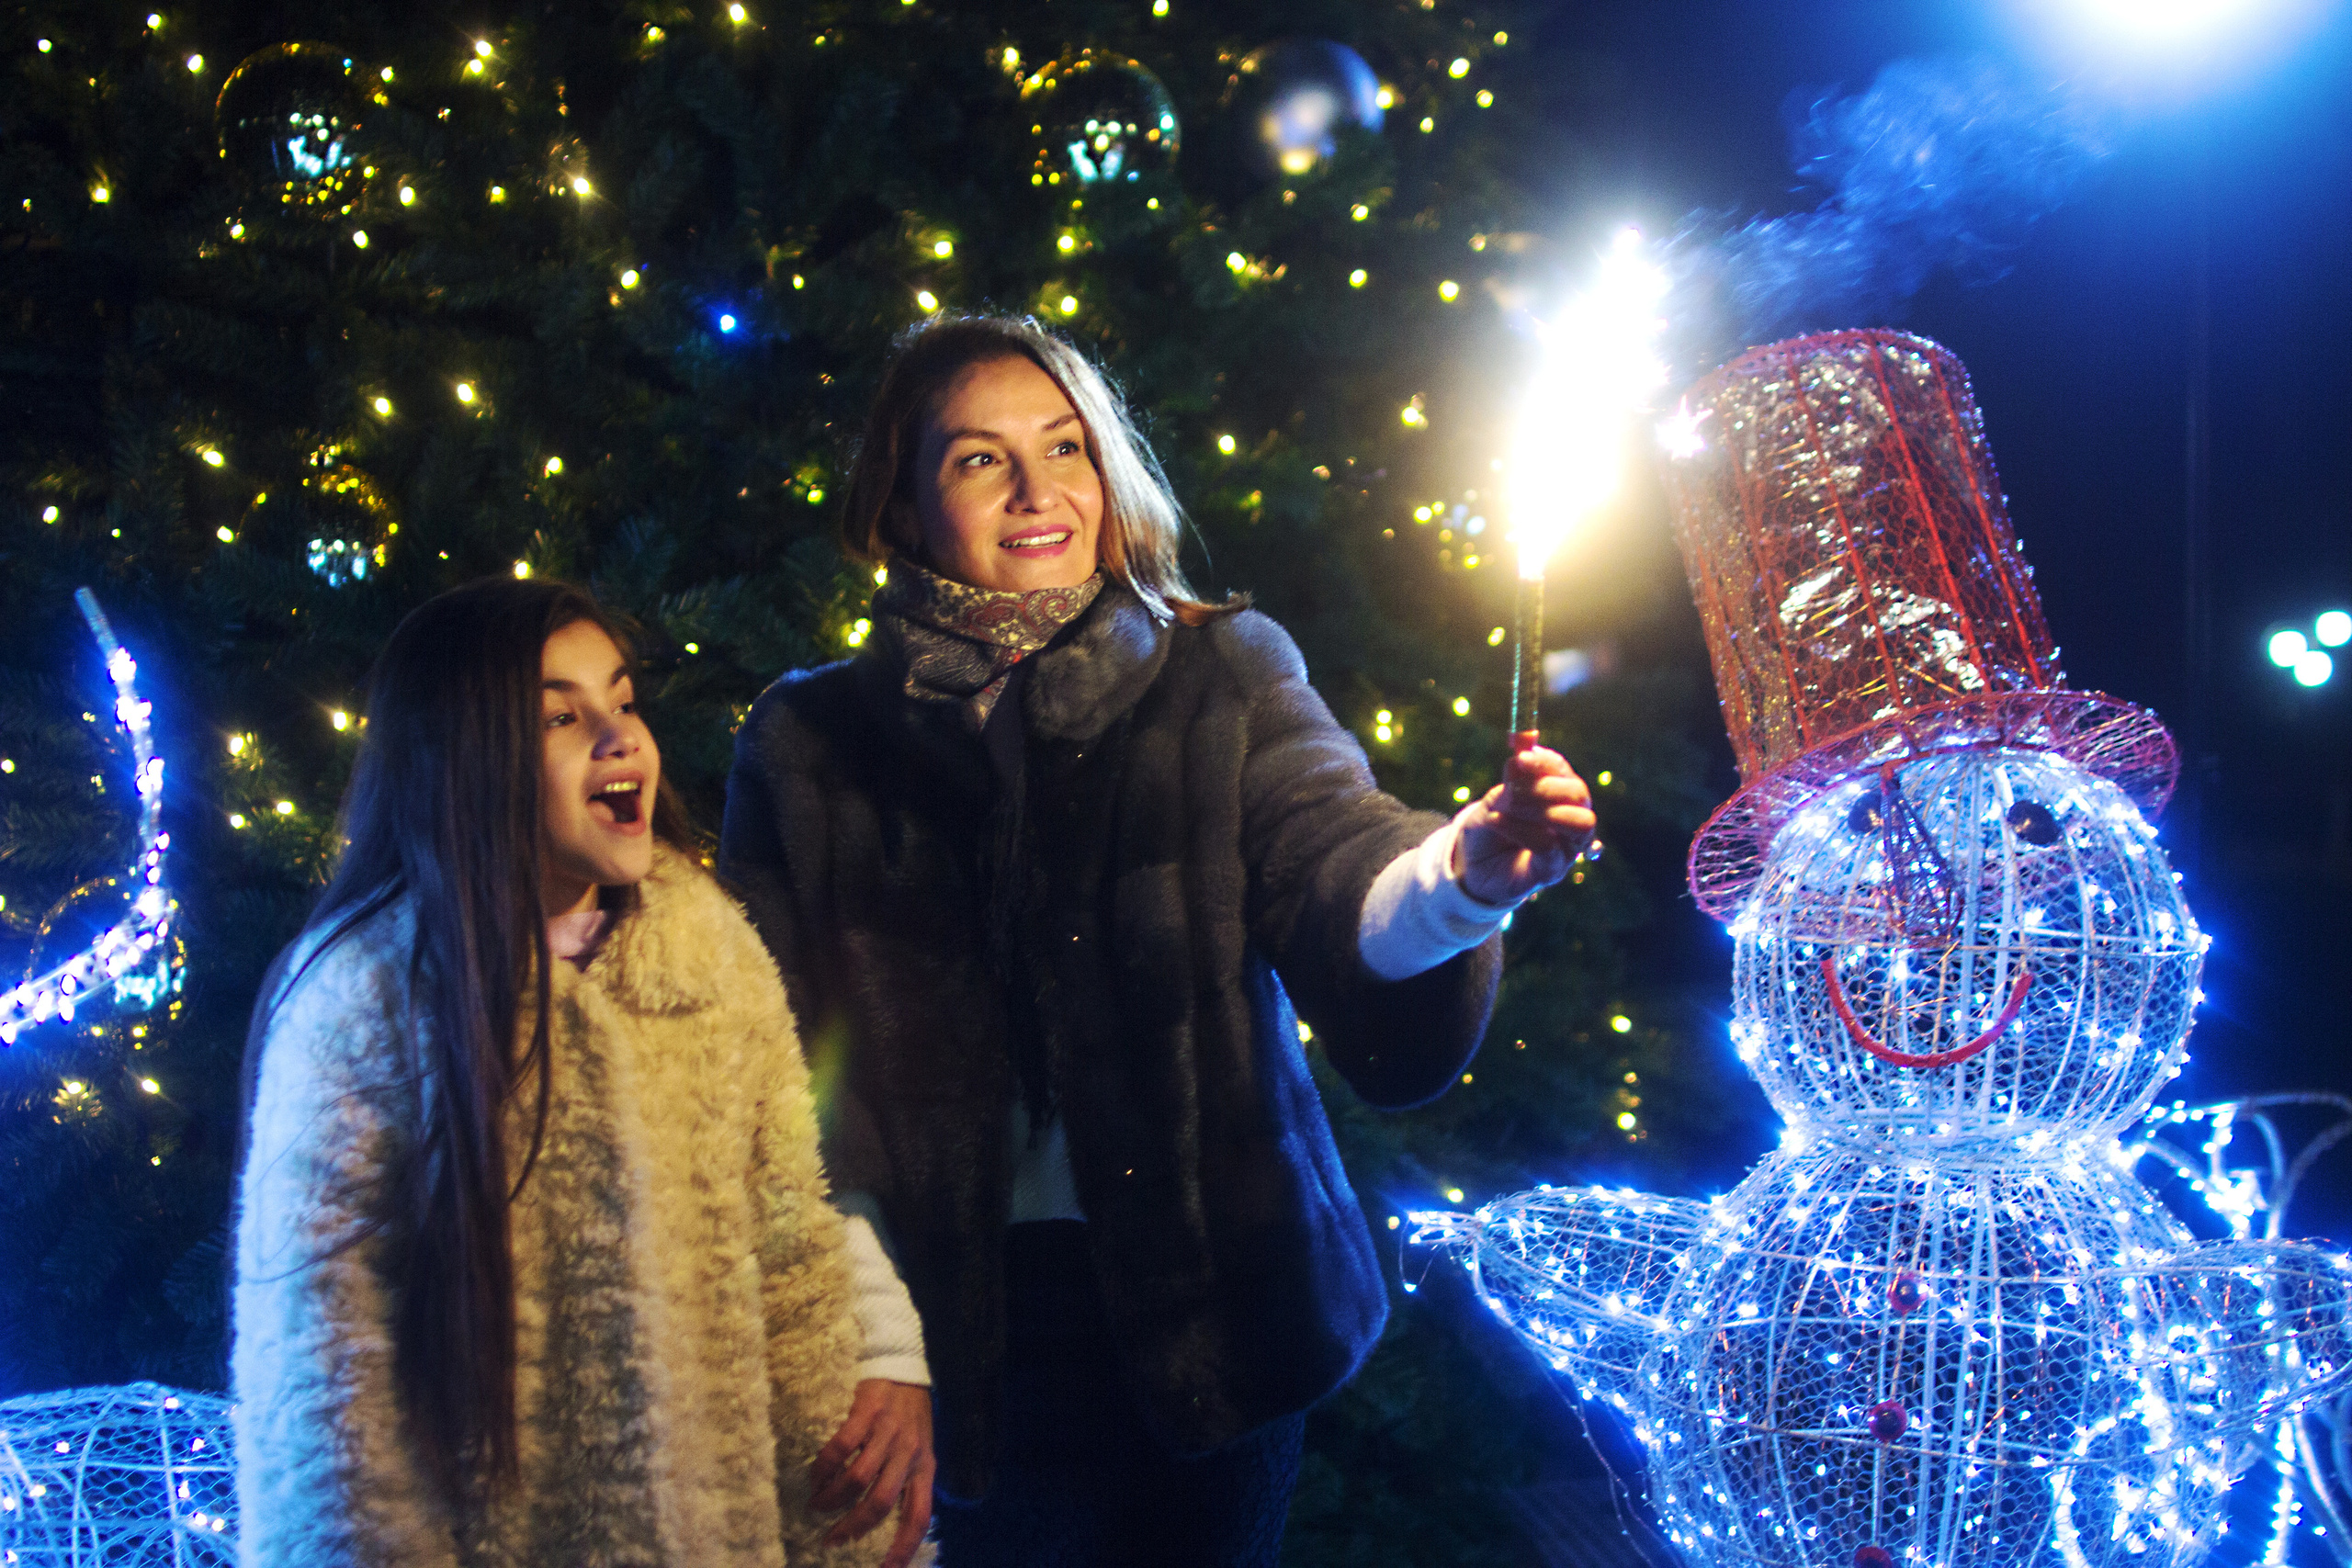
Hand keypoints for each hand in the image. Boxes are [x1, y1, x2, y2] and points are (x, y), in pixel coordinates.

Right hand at [812, 1379, 934, 1565]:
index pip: (919, 1515)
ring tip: (818, 1505)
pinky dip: (824, 1468)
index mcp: (925, 1466)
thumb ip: (909, 1477)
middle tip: (832, 1540)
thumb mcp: (921, 1447)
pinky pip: (841, 1448)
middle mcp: (910, 1452)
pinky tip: (816, 1476)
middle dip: (853, 1528)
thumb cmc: (910, 1412)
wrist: (903, 1364)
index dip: (903, 1547)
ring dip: (832, 1499)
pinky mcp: (867, 1412)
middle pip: (881, 1503)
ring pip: (857, 1479)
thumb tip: (889, 1518)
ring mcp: (888, 1431)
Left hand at [1454, 744, 1596, 905]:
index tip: (1520, 755)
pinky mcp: (1553, 870)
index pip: (1562, 770)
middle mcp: (1570, 818)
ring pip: (1580, 822)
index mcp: (1557, 794)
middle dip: (1544, 787)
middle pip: (1579, 794)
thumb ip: (1514, 773)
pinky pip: (1549, 846)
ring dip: (1543, 809)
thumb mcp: (1496, 796)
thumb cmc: (1491, 829)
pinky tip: (1496, 821)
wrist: (1473, 866)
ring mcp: (1566, 846)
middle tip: (1512, 790)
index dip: (1544, 761)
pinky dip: (1521, 830)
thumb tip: (1523, 736)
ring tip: (1510, 807)